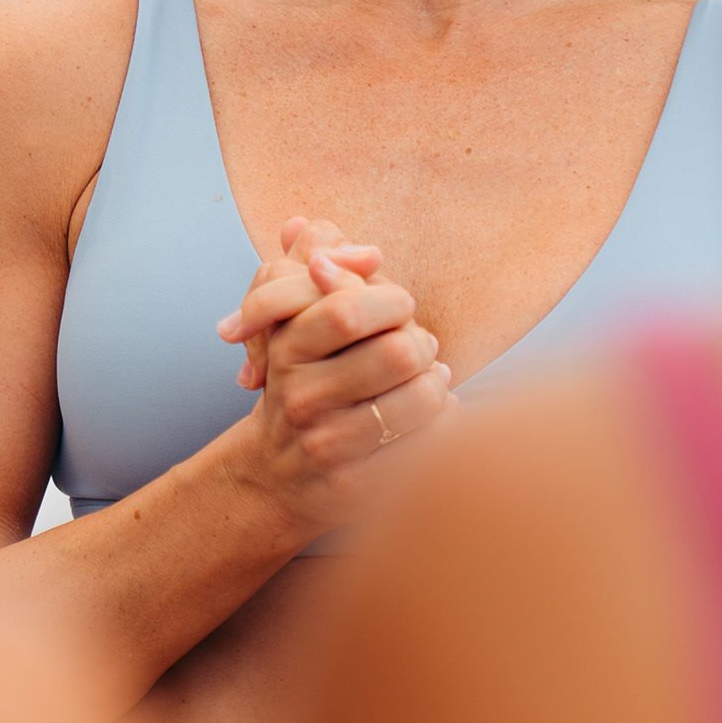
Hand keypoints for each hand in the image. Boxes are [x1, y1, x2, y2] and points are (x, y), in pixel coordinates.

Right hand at [215, 216, 450, 535]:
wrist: (276, 477)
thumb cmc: (302, 381)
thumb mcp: (294, 319)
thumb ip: (314, 263)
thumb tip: (329, 234)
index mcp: (285, 348)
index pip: (348, 309)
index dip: (391, 300)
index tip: (399, 306)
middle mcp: (300, 398)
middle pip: (397, 353)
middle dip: (423, 342)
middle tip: (420, 346)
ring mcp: (327, 447)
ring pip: (421, 398)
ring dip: (438, 383)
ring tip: (430, 380)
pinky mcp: (358, 488)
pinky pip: (432, 443)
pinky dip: (445, 424)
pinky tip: (431, 419)